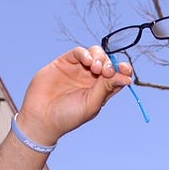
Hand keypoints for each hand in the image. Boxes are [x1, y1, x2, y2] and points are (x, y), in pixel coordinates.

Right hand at [16, 46, 133, 146]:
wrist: (41, 117)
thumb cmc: (68, 116)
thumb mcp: (92, 103)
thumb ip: (106, 88)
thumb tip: (127, 78)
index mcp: (101, 91)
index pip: (117, 76)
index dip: (123, 70)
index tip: (125, 70)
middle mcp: (91, 79)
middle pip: (108, 62)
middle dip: (110, 63)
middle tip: (106, 72)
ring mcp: (78, 70)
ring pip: (95, 54)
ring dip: (100, 57)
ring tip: (96, 68)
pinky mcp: (64, 63)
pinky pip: (79, 52)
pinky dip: (85, 53)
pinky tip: (87, 61)